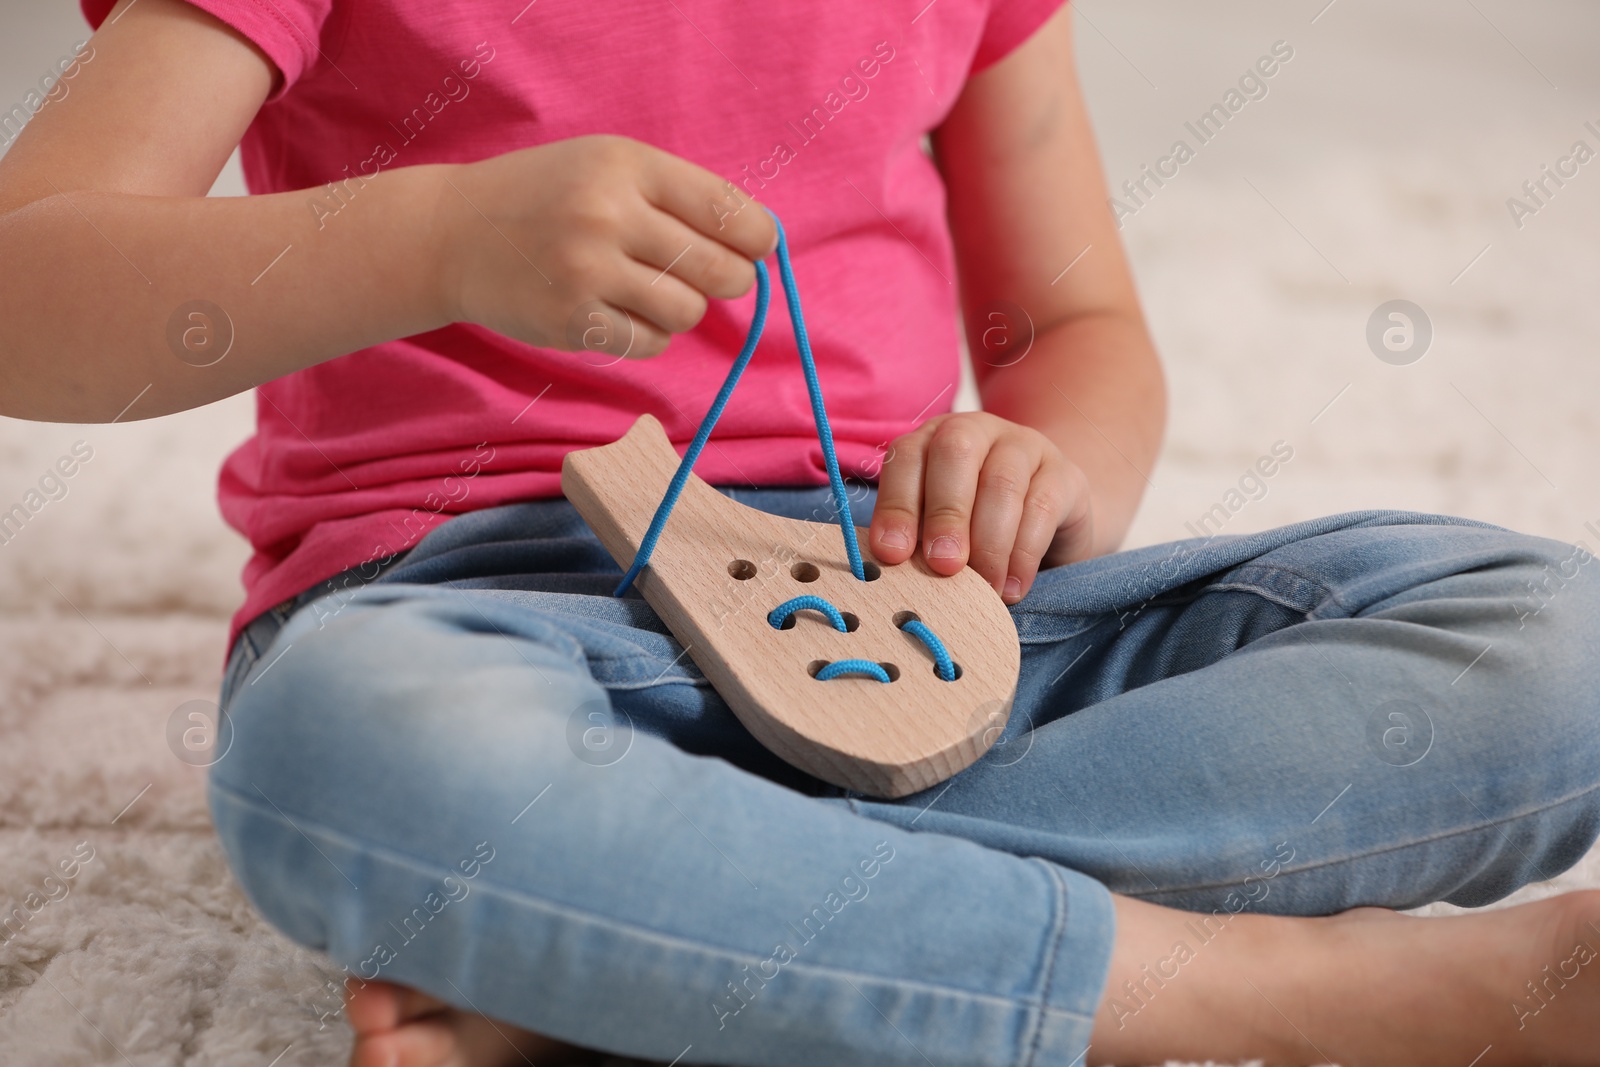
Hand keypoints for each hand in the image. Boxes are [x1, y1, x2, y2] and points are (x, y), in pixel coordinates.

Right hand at [437, 135, 776, 357]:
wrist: (452, 233)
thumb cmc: (548, 197)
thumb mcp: (606, 167)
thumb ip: (677, 196)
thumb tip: (757, 245)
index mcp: (626, 165)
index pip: (726, 210)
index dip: (757, 237)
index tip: (758, 247)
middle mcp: (607, 214)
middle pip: (719, 269)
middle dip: (733, 279)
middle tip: (720, 278)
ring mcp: (587, 271)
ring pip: (688, 312)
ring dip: (684, 309)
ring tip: (654, 291)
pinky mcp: (571, 321)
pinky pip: (651, 343)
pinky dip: (651, 335)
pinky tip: (625, 313)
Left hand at [868, 412, 1092, 603]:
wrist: (1050, 522)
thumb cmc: (977, 528)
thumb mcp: (942, 530)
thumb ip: (919, 540)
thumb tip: (897, 570)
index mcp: (933, 440)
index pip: (907, 458)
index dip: (896, 505)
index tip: (891, 554)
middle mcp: (977, 431)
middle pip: (956, 453)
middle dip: (946, 514)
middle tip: (944, 566)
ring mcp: (1025, 446)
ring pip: (1002, 483)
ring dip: (989, 543)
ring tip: (984, 589)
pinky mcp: (1064, 474)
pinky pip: (1042, 507)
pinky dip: (1024, 553)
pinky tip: (1013, 587)